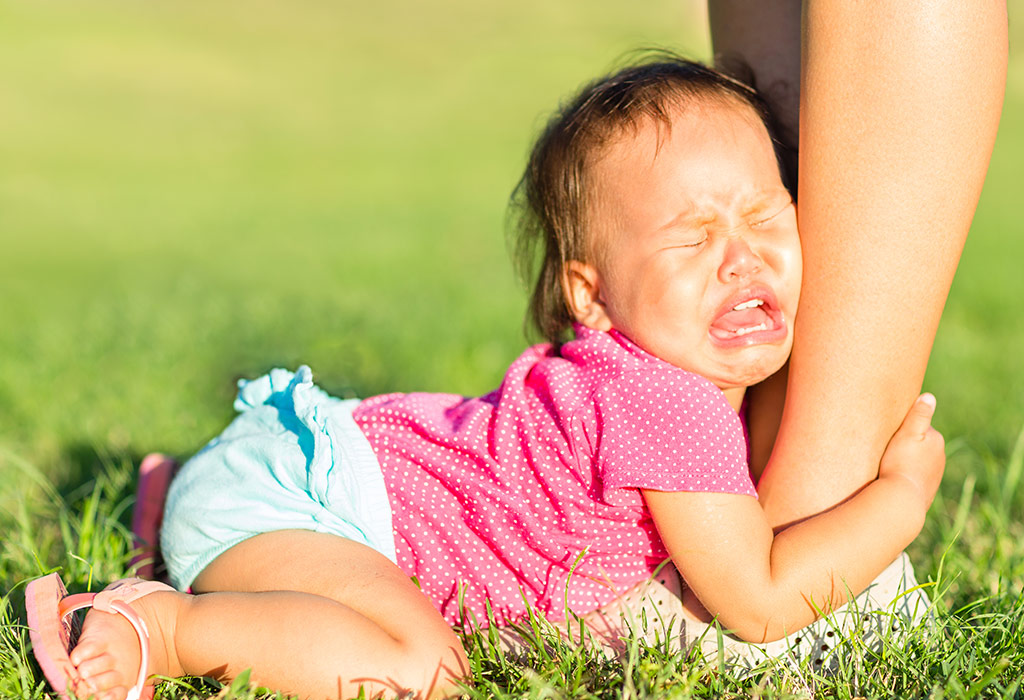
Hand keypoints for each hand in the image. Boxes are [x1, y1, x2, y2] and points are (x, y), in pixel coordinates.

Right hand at [878, 393, 945, 510]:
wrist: (902, 500)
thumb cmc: (900, 463)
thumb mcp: (908, 434)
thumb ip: (919, 415)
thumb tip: (929, 396)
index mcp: (936, 440)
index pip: (918, 425)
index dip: (902, 426)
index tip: (888, 429)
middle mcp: (940, 457)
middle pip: (919, 443)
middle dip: (906, 443)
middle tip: (885, 446)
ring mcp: (934, 475)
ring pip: (917, 460)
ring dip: (906, 459)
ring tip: (888, 462)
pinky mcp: (926, 490)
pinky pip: (915, 476)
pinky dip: (906, 474)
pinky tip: (894, 477)